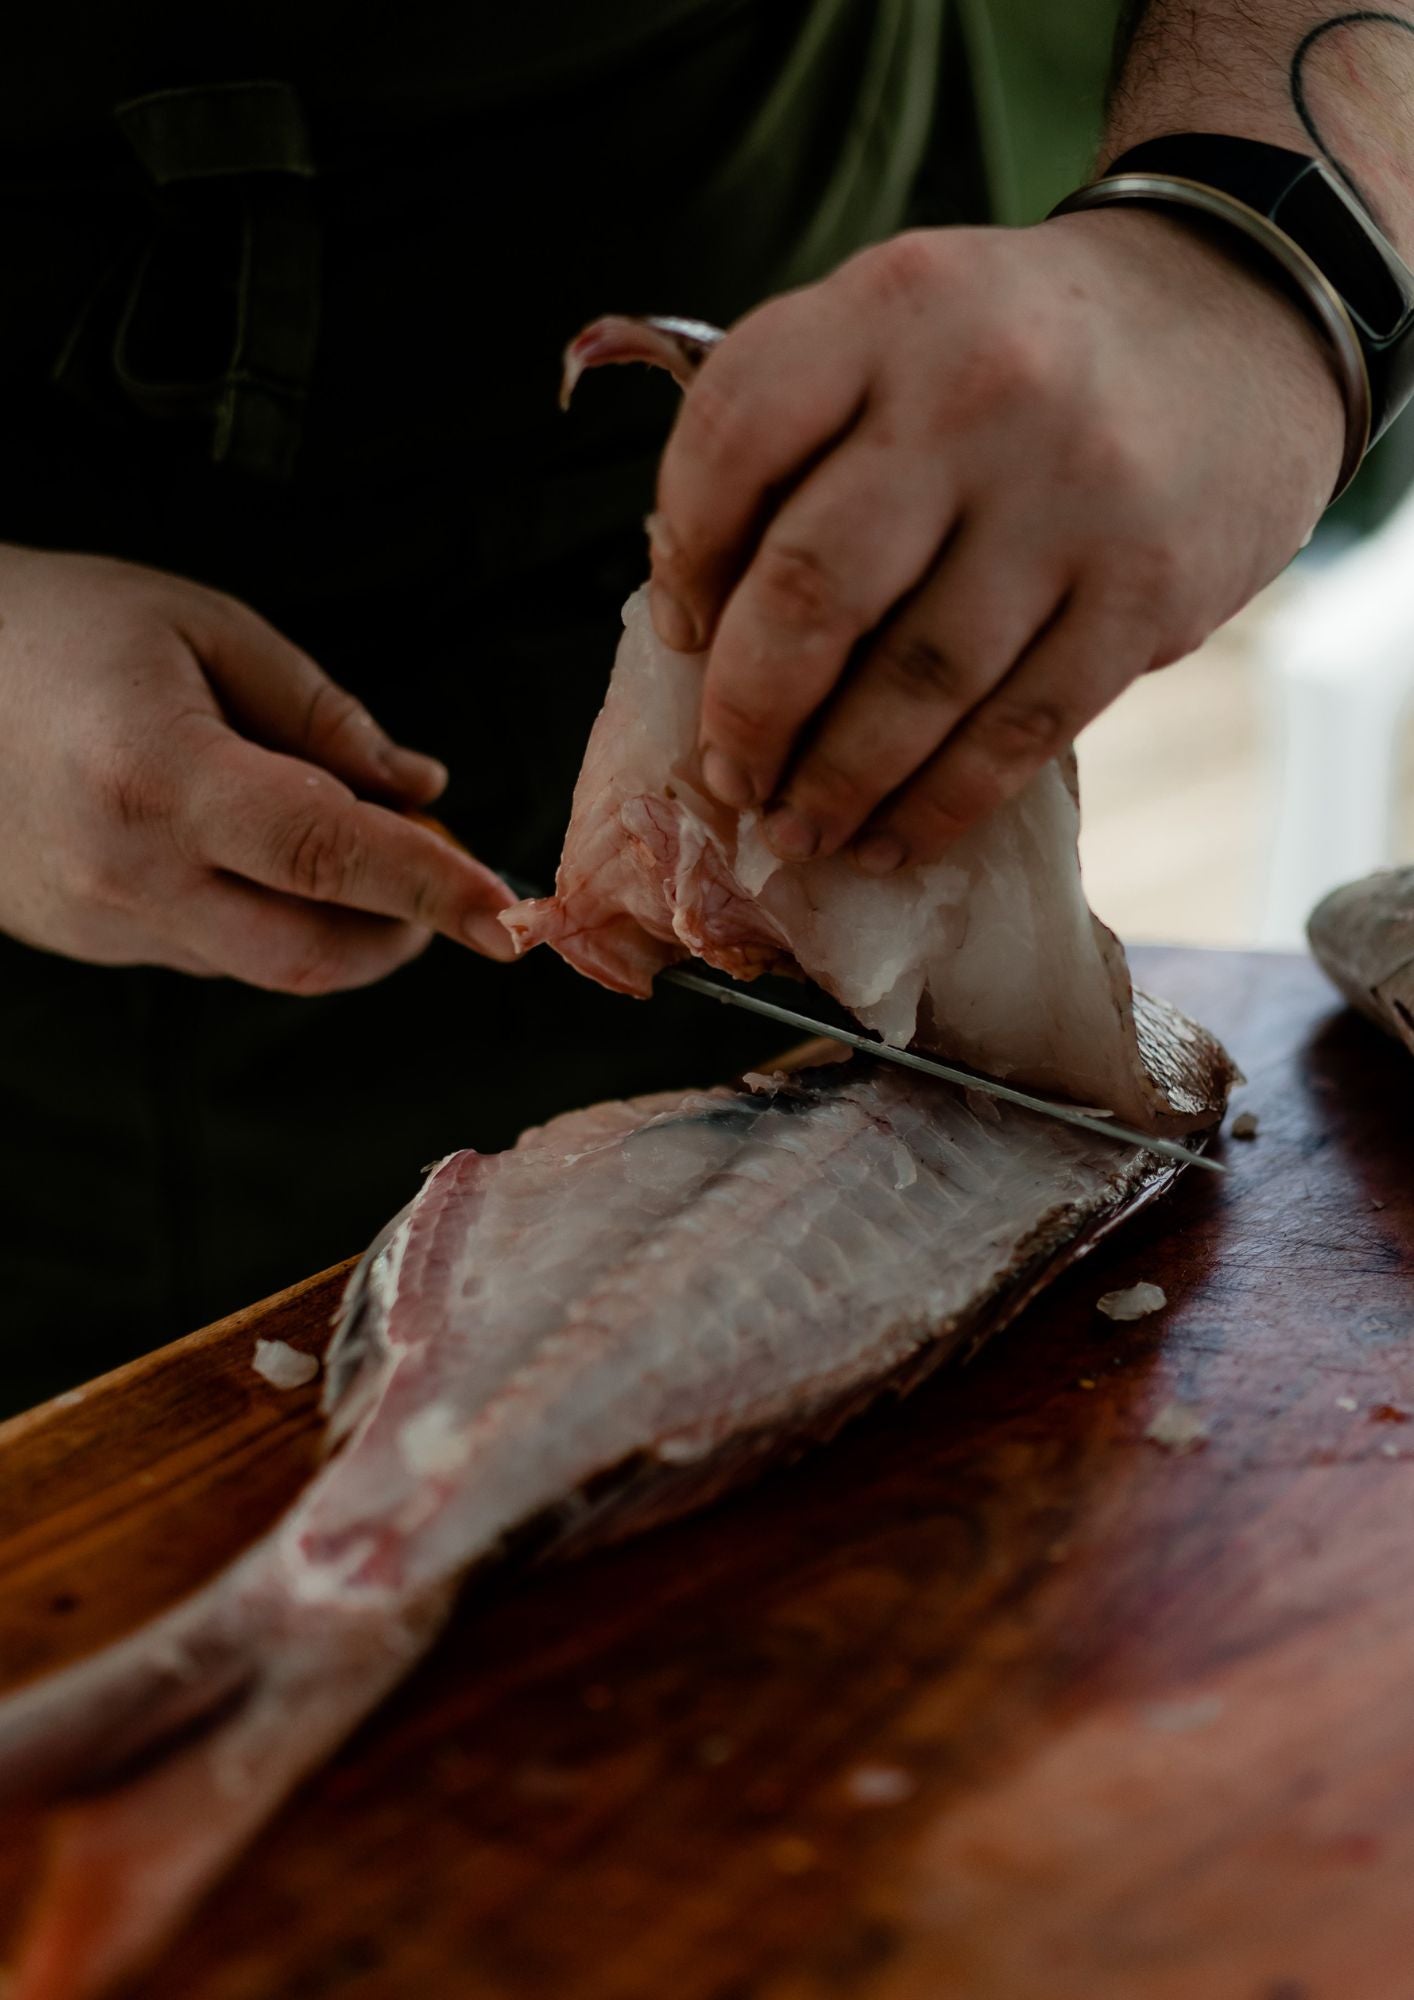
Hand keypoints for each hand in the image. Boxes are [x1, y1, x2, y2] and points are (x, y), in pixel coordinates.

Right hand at [0, 548, 514, 990]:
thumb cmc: (61, 626)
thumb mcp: (204, 627)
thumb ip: (322, 716)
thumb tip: (421, 791)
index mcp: (160, 778)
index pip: (329, 856)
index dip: (431, 888)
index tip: (506, 916)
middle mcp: (127, 871)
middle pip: (312, 953)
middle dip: (402, 931)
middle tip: (438, 871)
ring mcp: (100, 922)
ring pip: (267, 966)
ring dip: (341, 929)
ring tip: (344, 844)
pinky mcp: (87, 942)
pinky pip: (212, 954)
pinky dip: (269, 918)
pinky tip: (253, 852)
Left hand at [649, 209, 1344, 869]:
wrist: (1234, 319)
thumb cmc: (1019, 352)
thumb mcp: (901, 322)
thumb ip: (801, 433)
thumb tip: (701, 623)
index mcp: (889, 309)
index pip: (732, 439)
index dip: (683, 558)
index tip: (680, 635)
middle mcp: (978, 393)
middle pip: (814, 586)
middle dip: (749, 711)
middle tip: (730, 775)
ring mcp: (1071, 498)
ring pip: (917, 684)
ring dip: (836, 784)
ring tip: (795, 831)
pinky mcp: (1146, 593)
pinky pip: (1018, 731)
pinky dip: (939, 804)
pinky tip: (890, 840)